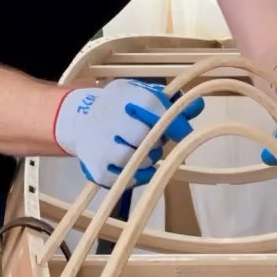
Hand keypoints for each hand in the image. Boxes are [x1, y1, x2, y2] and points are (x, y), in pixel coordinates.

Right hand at [53, 79, 203, 187]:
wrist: (78, 120)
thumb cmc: (118, 107)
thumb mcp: (141, 96)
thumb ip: (171, 103)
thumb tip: (198, 105)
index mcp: (128, 100)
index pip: (160, 115)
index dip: (176, 126)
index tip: (182, 133)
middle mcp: (114, 124)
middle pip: (152, 143)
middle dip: (155, 142)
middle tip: (149, 138)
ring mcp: (105, 150)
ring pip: (142, 162)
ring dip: (147, 159)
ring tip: (139, 149)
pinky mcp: (99, 171)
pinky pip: (128, 180)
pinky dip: (137, 175)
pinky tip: (134, 165)